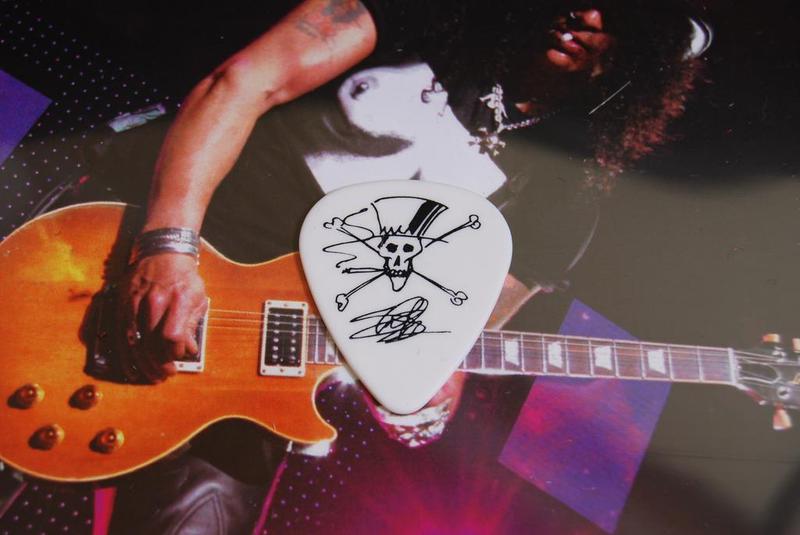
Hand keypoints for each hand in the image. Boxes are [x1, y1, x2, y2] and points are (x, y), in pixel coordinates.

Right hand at [119, 253, 207, 382]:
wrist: (162, 252)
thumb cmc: (184, 277)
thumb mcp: (198, 297)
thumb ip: (192, 324)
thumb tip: (188, 350)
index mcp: (177, 299)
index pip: (171, 335)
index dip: (175, 352)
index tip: (179, 357)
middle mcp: (154, 301)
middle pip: (152, 342)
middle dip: (159, 363)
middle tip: (165, 374)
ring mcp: (136, 303)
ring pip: (135, 341)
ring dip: (143, 363)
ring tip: (152, 375)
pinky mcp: (123, 305)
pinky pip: (122, 334)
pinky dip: (126, 354)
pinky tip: (132, 367)